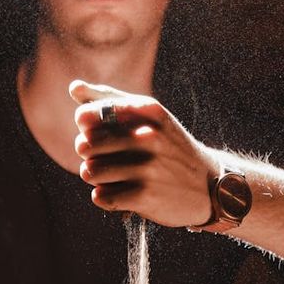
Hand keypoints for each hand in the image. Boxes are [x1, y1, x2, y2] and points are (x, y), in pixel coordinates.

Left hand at [69, 80, 217, 227]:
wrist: (209, 186)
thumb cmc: (169, 147)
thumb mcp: (148, 116)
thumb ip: (109, 99)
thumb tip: (74, 87)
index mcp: (146, 110)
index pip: (86, 116)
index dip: (85, 127)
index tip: (99, 132)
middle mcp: (148, 136)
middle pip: (84, 145)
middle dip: (89, 154)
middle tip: (104, 158)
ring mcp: (148, 167)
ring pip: (90, 172)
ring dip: (96, 177)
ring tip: (112, 176)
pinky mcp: (145, 196)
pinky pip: (101, 196)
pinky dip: (105, 197)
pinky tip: (120, 193)